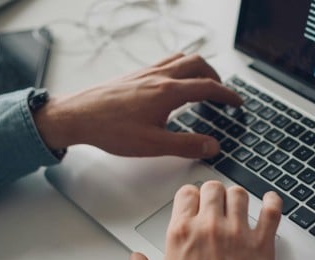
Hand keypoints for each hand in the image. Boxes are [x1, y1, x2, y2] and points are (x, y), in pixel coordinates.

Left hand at [33, 53, 241, 158]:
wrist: (77, 116)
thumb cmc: (110, 129)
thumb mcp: (153, 145)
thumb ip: (187, 145)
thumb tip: (212, 145)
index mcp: (168, 92)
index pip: (207, 87)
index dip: (227, 95)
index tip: (237, 102)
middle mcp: (159, 76)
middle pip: (198, 64)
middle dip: (216, 76)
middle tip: (222, 92)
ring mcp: (146, 72)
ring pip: (181, 59)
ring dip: (198, 68)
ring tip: (203, 83)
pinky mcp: (135, 75)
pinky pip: (165, 62)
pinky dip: (179, 68)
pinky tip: (173, 84)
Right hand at [126, 182, 282, 259]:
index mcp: (182, 234)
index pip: (186, 194)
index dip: (190, 197)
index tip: (194, 203)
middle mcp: (210, 228)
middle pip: (213, 189)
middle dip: (213, 194)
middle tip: (215, 204)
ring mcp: (238, 234)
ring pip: (239, 195)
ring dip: (237, 198)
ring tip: (238, 205)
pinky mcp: (263, 245)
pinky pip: (271, 211)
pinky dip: (272, 202)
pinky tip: (269, 202)